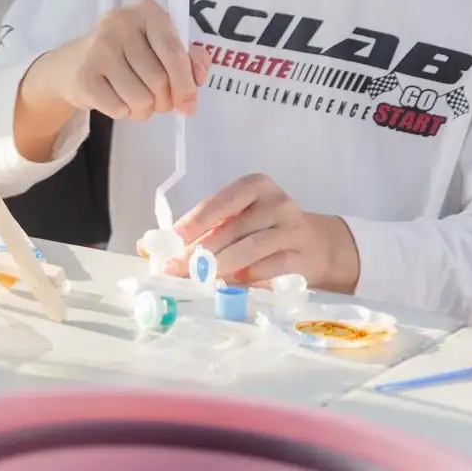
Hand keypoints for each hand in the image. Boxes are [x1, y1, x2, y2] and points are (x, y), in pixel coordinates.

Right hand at [25, 0, 208, 124]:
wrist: (72, 63)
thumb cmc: (128, 53)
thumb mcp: (160, 45)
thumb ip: (190, 58)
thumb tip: (198, 79)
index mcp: (145, 10)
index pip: (173, 52)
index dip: (185, 83)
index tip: (188, 102)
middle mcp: (119, 23)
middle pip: (159, 80)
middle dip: (165, 101)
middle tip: (159, 101)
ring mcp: (97, 48)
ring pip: (141, 99)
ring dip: (145, 110)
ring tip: (137, 101)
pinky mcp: (83, 75)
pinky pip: (119, 109)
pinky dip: (124, 112)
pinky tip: (115, 99)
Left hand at [173, 174, 359, 290]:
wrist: (316, 247)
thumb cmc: (264, 230)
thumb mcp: (237, 219)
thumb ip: (204, 229)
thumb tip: (156, 248)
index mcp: (254, 186)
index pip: (218, 204)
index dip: (192, 225)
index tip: (171, 244)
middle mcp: (277, 203)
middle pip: (231, 228)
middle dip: (200, 251)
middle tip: (177, 269)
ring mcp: (293, 229)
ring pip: (249, 248)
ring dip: (220, 265)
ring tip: (199, 278)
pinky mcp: (303, 258)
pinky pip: (269, 268)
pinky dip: (246, 277)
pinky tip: (230, 284)